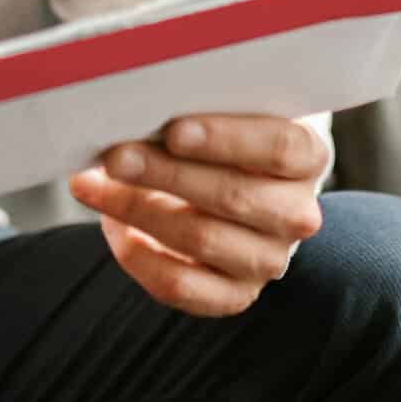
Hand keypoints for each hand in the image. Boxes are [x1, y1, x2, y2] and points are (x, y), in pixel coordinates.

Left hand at [68, 114, 329, 317]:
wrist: (235, 190)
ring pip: (201, 238)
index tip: (173, 130)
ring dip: (139, 210)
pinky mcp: (235, 295)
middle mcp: (297, 214)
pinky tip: (112, 227)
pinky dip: (139, 257)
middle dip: (166, 174)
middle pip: (234, 195)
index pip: (281, 148)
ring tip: (92, 184)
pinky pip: (182, 286)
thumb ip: (199, 108)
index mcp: (308, 158)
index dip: (227, 139)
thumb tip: (135, 106)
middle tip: (115, 156)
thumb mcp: (227, 113)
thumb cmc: (222, 138)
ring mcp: (269, 260)